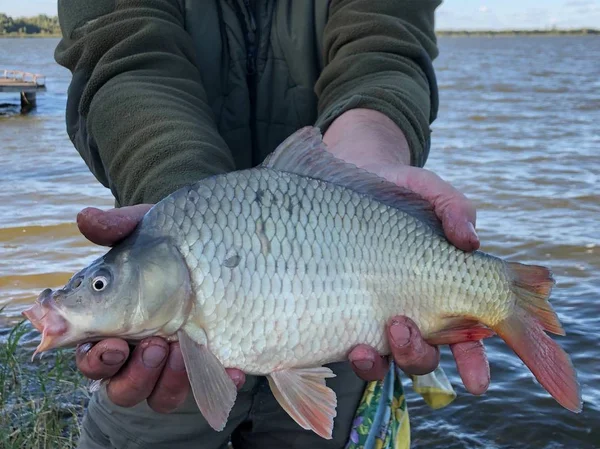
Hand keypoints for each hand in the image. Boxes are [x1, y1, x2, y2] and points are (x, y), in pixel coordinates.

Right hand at [75, 205, 245, 412]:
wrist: (221, 246)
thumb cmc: (175, 241)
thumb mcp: (152, 229)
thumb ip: (119, 227)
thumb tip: (85, 218)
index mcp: (113, 323)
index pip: (91, 355)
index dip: (97, 359)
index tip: (115, 343)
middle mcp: (139, 351)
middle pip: (120, 386)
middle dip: (134, 374)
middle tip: (155, 344)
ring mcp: (173, 362)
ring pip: (159, 396)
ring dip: (169, 381)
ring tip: (183, 350)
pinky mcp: (207, 365)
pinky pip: (208, 388)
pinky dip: (220, 383)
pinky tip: (234, 368)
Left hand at [324, 109, 489, 394]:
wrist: (354, 177)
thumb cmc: (402, 189)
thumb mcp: (431, 192)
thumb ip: (455, 210)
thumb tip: (470, 241)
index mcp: (444, 289)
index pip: (467, 334)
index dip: (473, 360)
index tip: (475, 379)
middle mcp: (413, 309)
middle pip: (425, 355)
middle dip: (419, 357)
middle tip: (405, 331)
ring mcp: (377, 313)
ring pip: (390, 359)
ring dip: (387, 358)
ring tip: (372, 341)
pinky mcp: (346, 310)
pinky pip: (355, 346)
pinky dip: (360, 355)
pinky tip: (353, 345)